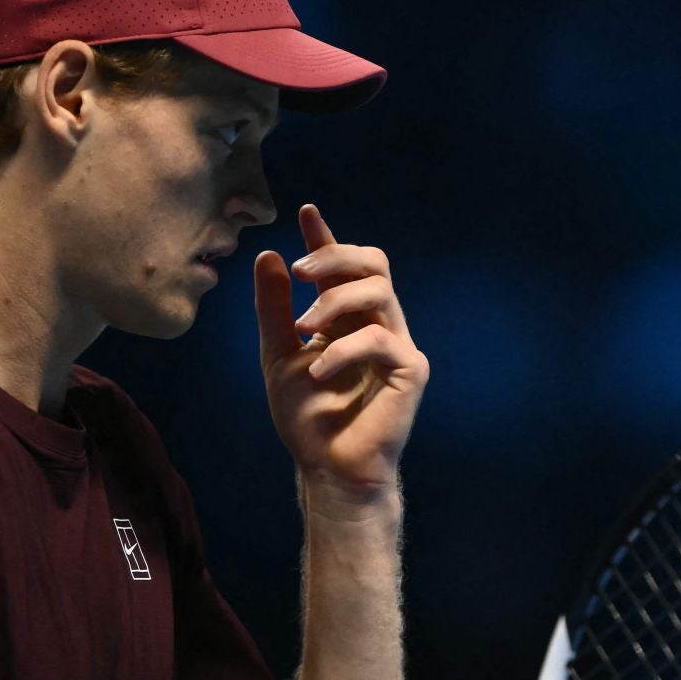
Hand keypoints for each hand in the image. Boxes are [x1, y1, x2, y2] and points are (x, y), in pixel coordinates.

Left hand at [253, 205, 428, 500]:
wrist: (327, 468)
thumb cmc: (307, 419)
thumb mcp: (277, 355)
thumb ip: (274, 309)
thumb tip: (270, 256)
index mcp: (347, 318)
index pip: (342, 267)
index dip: (327, 237)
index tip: (306, 211)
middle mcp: (376, 324)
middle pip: (373, 263)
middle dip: (335, 256)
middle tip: (299, 272)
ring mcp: (396, 345)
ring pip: (378, 292)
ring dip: (334, 301)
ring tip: (303, 327)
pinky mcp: (410, 370)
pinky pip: (381, 339)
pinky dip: (343, 349)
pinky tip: (319, 371)